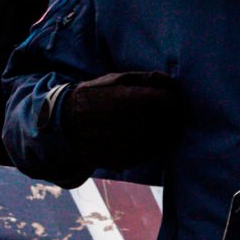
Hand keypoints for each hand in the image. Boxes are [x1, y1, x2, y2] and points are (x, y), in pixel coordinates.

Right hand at [61, 71, 185, 169]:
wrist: (65, 124)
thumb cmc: (96, 96)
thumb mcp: (119, 79)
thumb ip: (149, 79)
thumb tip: (174, 85)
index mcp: (132, 100)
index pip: (170, 101)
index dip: (173, 99)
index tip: (169, 98)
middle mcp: (131, 125)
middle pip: (171, 123)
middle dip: (172, 117)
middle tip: (165, 113)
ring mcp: (128, 145)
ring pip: (164, 141)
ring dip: (165, 133)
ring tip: (153, 124)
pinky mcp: (125, 160)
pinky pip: (150, 153)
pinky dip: (153, 145)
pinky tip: (143, 136)